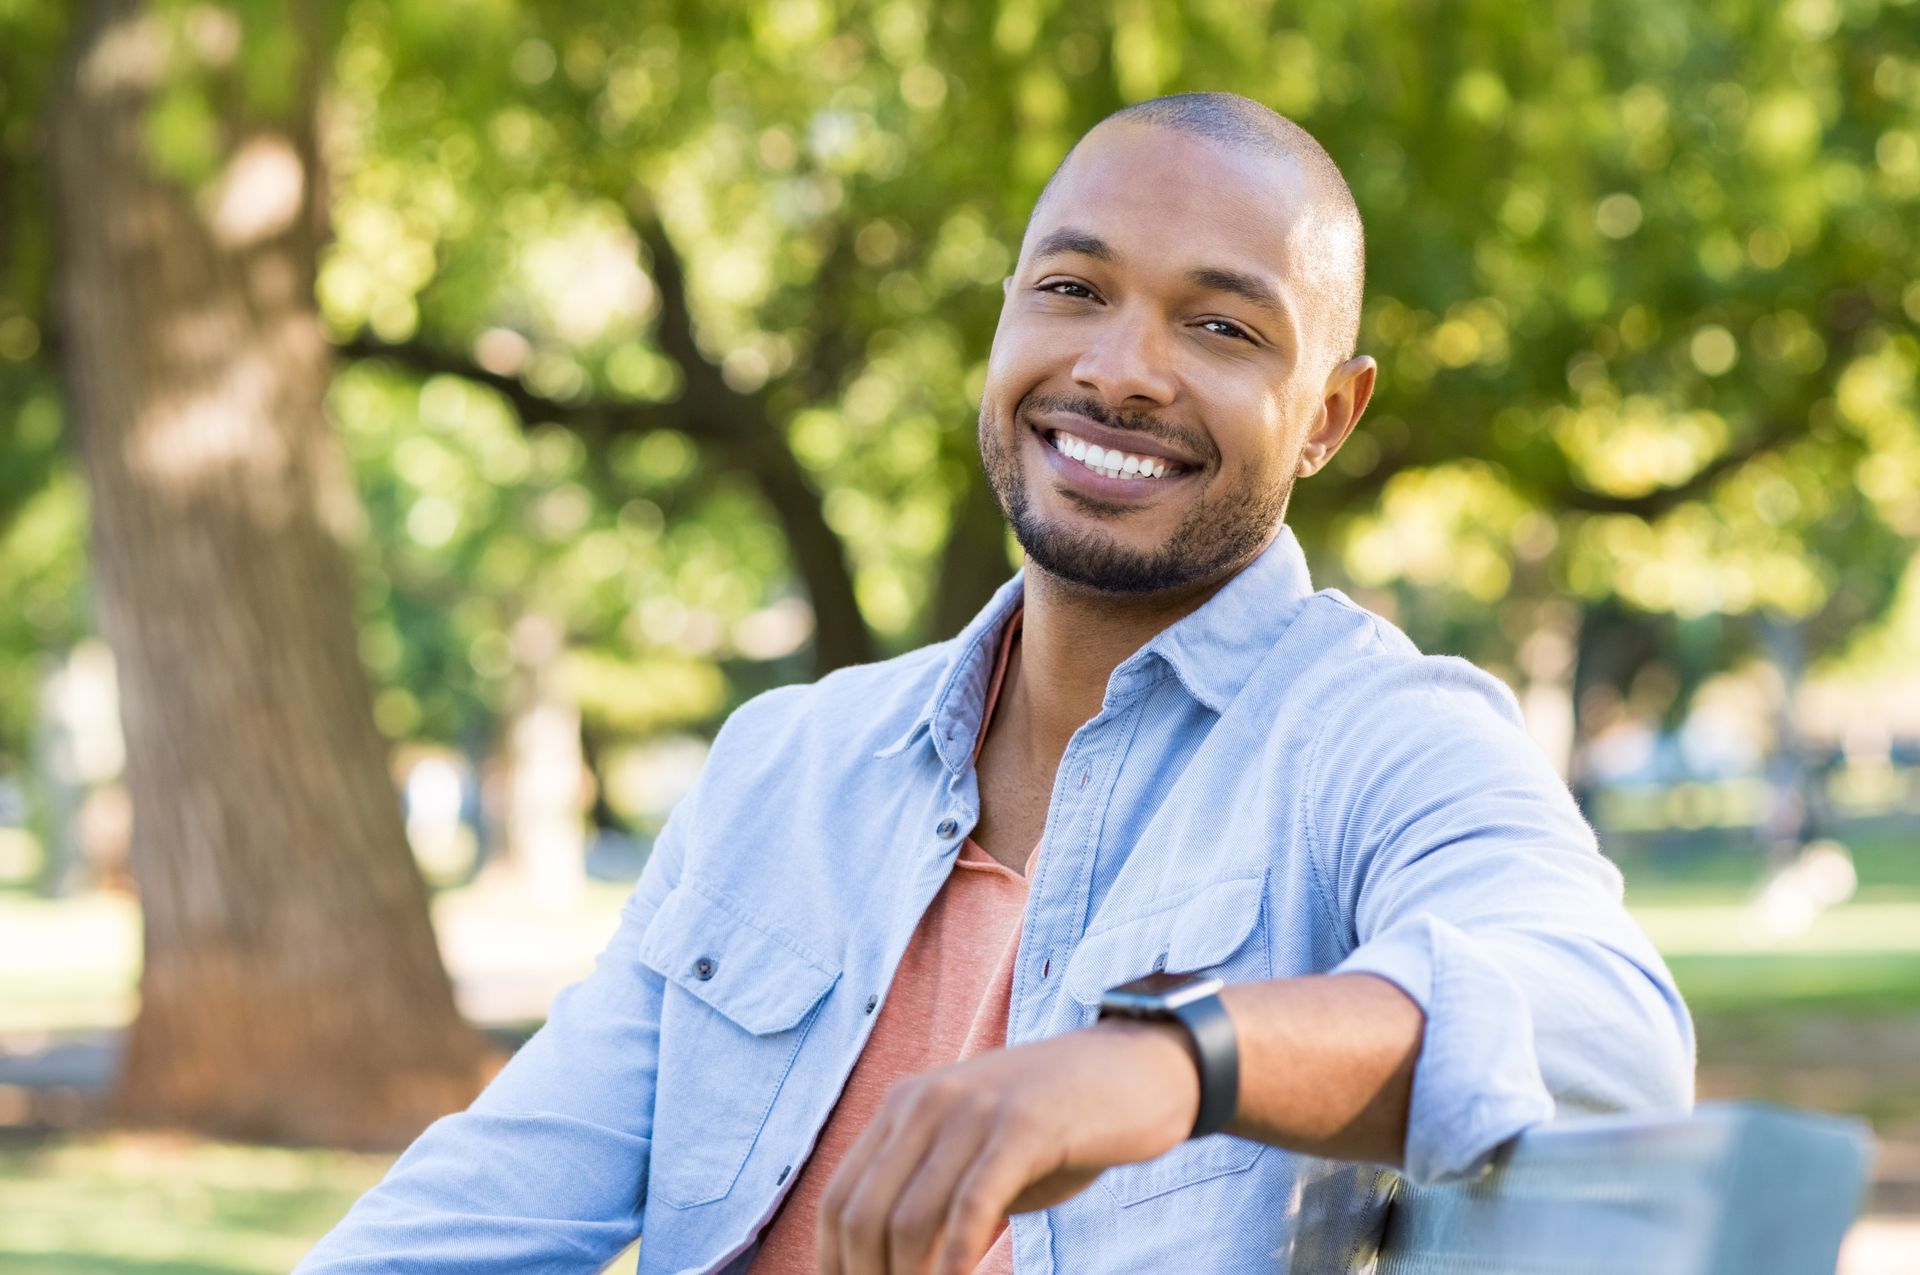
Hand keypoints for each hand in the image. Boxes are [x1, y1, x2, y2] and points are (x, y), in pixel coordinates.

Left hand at [814, 1019, 1200, 1274]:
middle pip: (862, 1215)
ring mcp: (973, 1109)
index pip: (839, 1200)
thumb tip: (894, 1265)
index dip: (836, 1265)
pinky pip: (970, 1208)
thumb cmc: (1062, 1126)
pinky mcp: (1023, 1126)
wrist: (1142, 1068)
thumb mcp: (981, 1153)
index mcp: (906, 1106)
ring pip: (909, 1218)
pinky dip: (954, 1263)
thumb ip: (935, 1196)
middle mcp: (926, 1101)